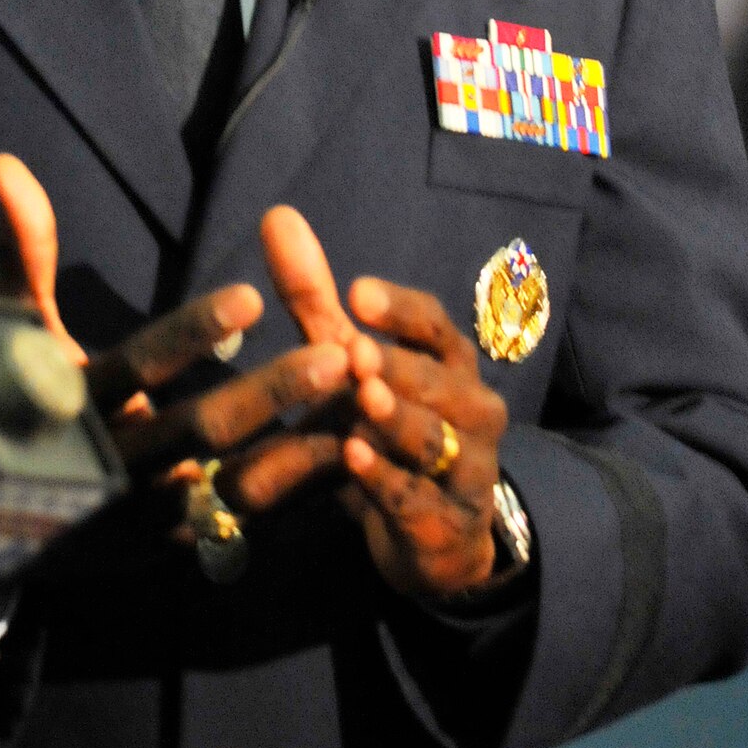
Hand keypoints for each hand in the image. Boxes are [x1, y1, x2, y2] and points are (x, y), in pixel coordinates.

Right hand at [0, 156, 350, 526]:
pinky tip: (357, 448)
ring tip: (363, 398)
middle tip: (338, 353)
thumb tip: (5, 164)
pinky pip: (252, 522)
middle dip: (272, 394)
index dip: (191, 334)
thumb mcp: (17, 330)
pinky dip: (304, 489)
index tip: (251, 294)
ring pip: (237, 486)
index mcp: (74, 410)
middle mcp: (113, 469)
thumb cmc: (15, 403)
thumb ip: (26, 254)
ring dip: (303, 445)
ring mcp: (147, 518)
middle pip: (200, 433)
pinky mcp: (178, 549)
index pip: (136, 368)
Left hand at [260, 208, 507, 597]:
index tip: (356, 294)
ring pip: (434, 439)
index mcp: (451, 363)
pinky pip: (417, 497)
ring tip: (361, 400)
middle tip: (354, 353)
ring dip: (396, 420)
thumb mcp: (348, 363)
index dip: (400, 311)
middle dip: (397, 367)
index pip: (436, 327)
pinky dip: (385, 478)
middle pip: (439, 382)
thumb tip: (275, 215)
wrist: (432, 532)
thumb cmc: (384, 425)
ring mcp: (467, 469)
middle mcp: (472, 410)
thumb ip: (315, 298)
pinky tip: (352, 459)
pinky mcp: (449, 524)